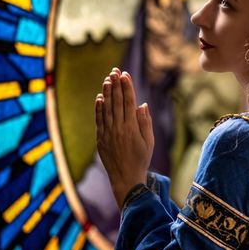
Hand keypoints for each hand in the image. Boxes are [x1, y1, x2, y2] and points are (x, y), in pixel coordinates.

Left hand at [95, 68, 153, 207]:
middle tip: (115, 71)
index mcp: (132, 128)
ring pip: (106, 109)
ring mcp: (108, 133)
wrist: (125, 178)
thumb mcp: (149, 142)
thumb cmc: (141, 160)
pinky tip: (99, 98)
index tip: (125, 75)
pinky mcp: (101, 139)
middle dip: (116, 85)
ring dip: (106, 93)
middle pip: (117, 102)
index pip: (129, 103)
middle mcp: (119, 128)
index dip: (127, 88)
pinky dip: (98, 108)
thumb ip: (145, 122)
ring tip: (107, 79)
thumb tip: (142, 104)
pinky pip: (99, 120)